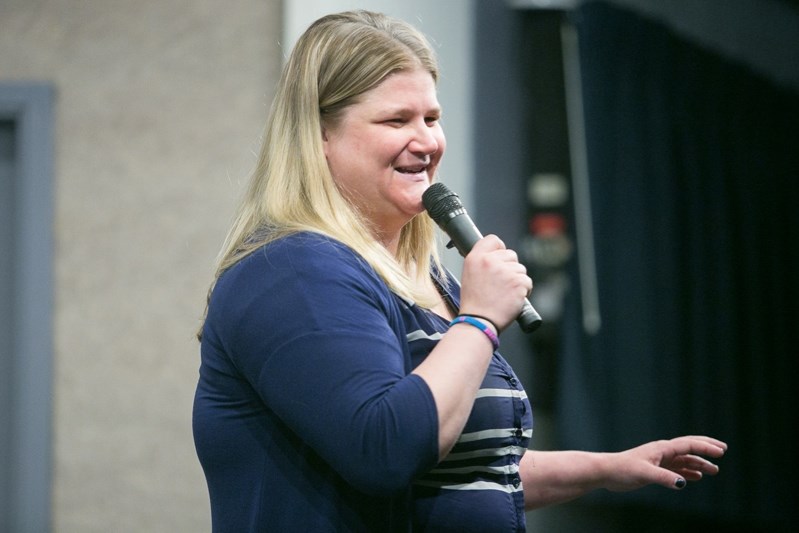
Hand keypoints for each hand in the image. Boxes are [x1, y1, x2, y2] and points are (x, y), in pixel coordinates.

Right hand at [458, 235, 532, 330]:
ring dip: (517, 280)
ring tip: (505, 293)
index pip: (493, 240)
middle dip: (510, 267)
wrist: (479, 321)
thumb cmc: (474, 303)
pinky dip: (524, 291)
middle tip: (501, 284)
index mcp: (475, 258)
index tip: (500, 258)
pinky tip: (512, 298)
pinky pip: (527, 281)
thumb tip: (498, 256)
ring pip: (521, 269)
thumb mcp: (469, 275)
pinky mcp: (518, 282)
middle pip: (511, 254)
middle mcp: (490, 261)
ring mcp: (505, 271)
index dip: (499, 249)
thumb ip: (482, 262)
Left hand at [603, 435, 726, 491]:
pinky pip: (676, 468)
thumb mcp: (644, 474)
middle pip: (688, 447)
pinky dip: (688, 471)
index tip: (721, 451)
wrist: (607, 472)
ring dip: (699, 463)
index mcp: (662, 448)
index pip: (688, 445)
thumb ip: (664, 478)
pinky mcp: (655, 468)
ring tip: (714, 470)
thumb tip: (683, 483)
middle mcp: (662, 451)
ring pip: (684, 459)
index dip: (705, 447)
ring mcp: (659, 460)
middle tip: (723, 450)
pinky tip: (696, 477)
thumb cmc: (623, 470)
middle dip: (706, 448)